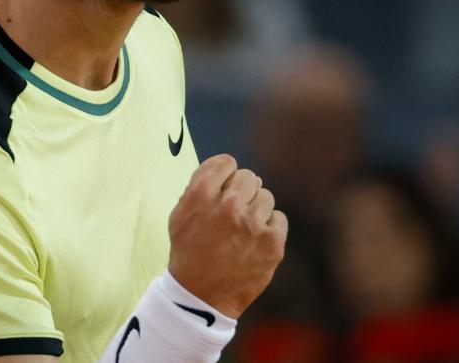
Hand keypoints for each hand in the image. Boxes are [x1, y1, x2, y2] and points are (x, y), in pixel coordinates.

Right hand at [167, 154, 287, 318]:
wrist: (201, 296)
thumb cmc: (189, 252)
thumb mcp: (180, 214)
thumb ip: (199, 187)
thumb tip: (226, 171)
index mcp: (201, 194)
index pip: (226, 162)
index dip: (225, 174)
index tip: (224, 186)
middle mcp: (228, 205)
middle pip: (249, 177)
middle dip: (241, 191)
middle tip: (233, 211)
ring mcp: (253, 224)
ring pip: (266, 196)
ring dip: (255, 209)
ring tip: (242, 230)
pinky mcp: (272, 242)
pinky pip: (279, 218)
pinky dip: (269, 227)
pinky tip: (254, 240)